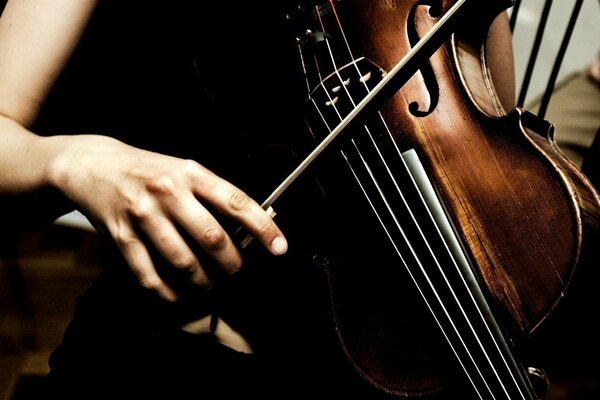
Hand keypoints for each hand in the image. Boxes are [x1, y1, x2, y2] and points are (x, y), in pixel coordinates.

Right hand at [46, 134, 287, 300]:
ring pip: (184, 262)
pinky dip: (168, 294)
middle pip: (213, 238)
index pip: (236, 202)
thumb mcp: (184, 169)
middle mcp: (168, 192)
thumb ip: (213, 195)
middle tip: (237, 272)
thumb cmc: (149, 170)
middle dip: (233, 264)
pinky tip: (178, 297)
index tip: (280, 248)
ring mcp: (143, 215)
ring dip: (204, 282)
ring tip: (211, 286)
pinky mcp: (121, 237)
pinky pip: (149, 276)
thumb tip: (247, 230)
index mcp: (191, 173)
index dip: (263, 227)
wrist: (94, 164)